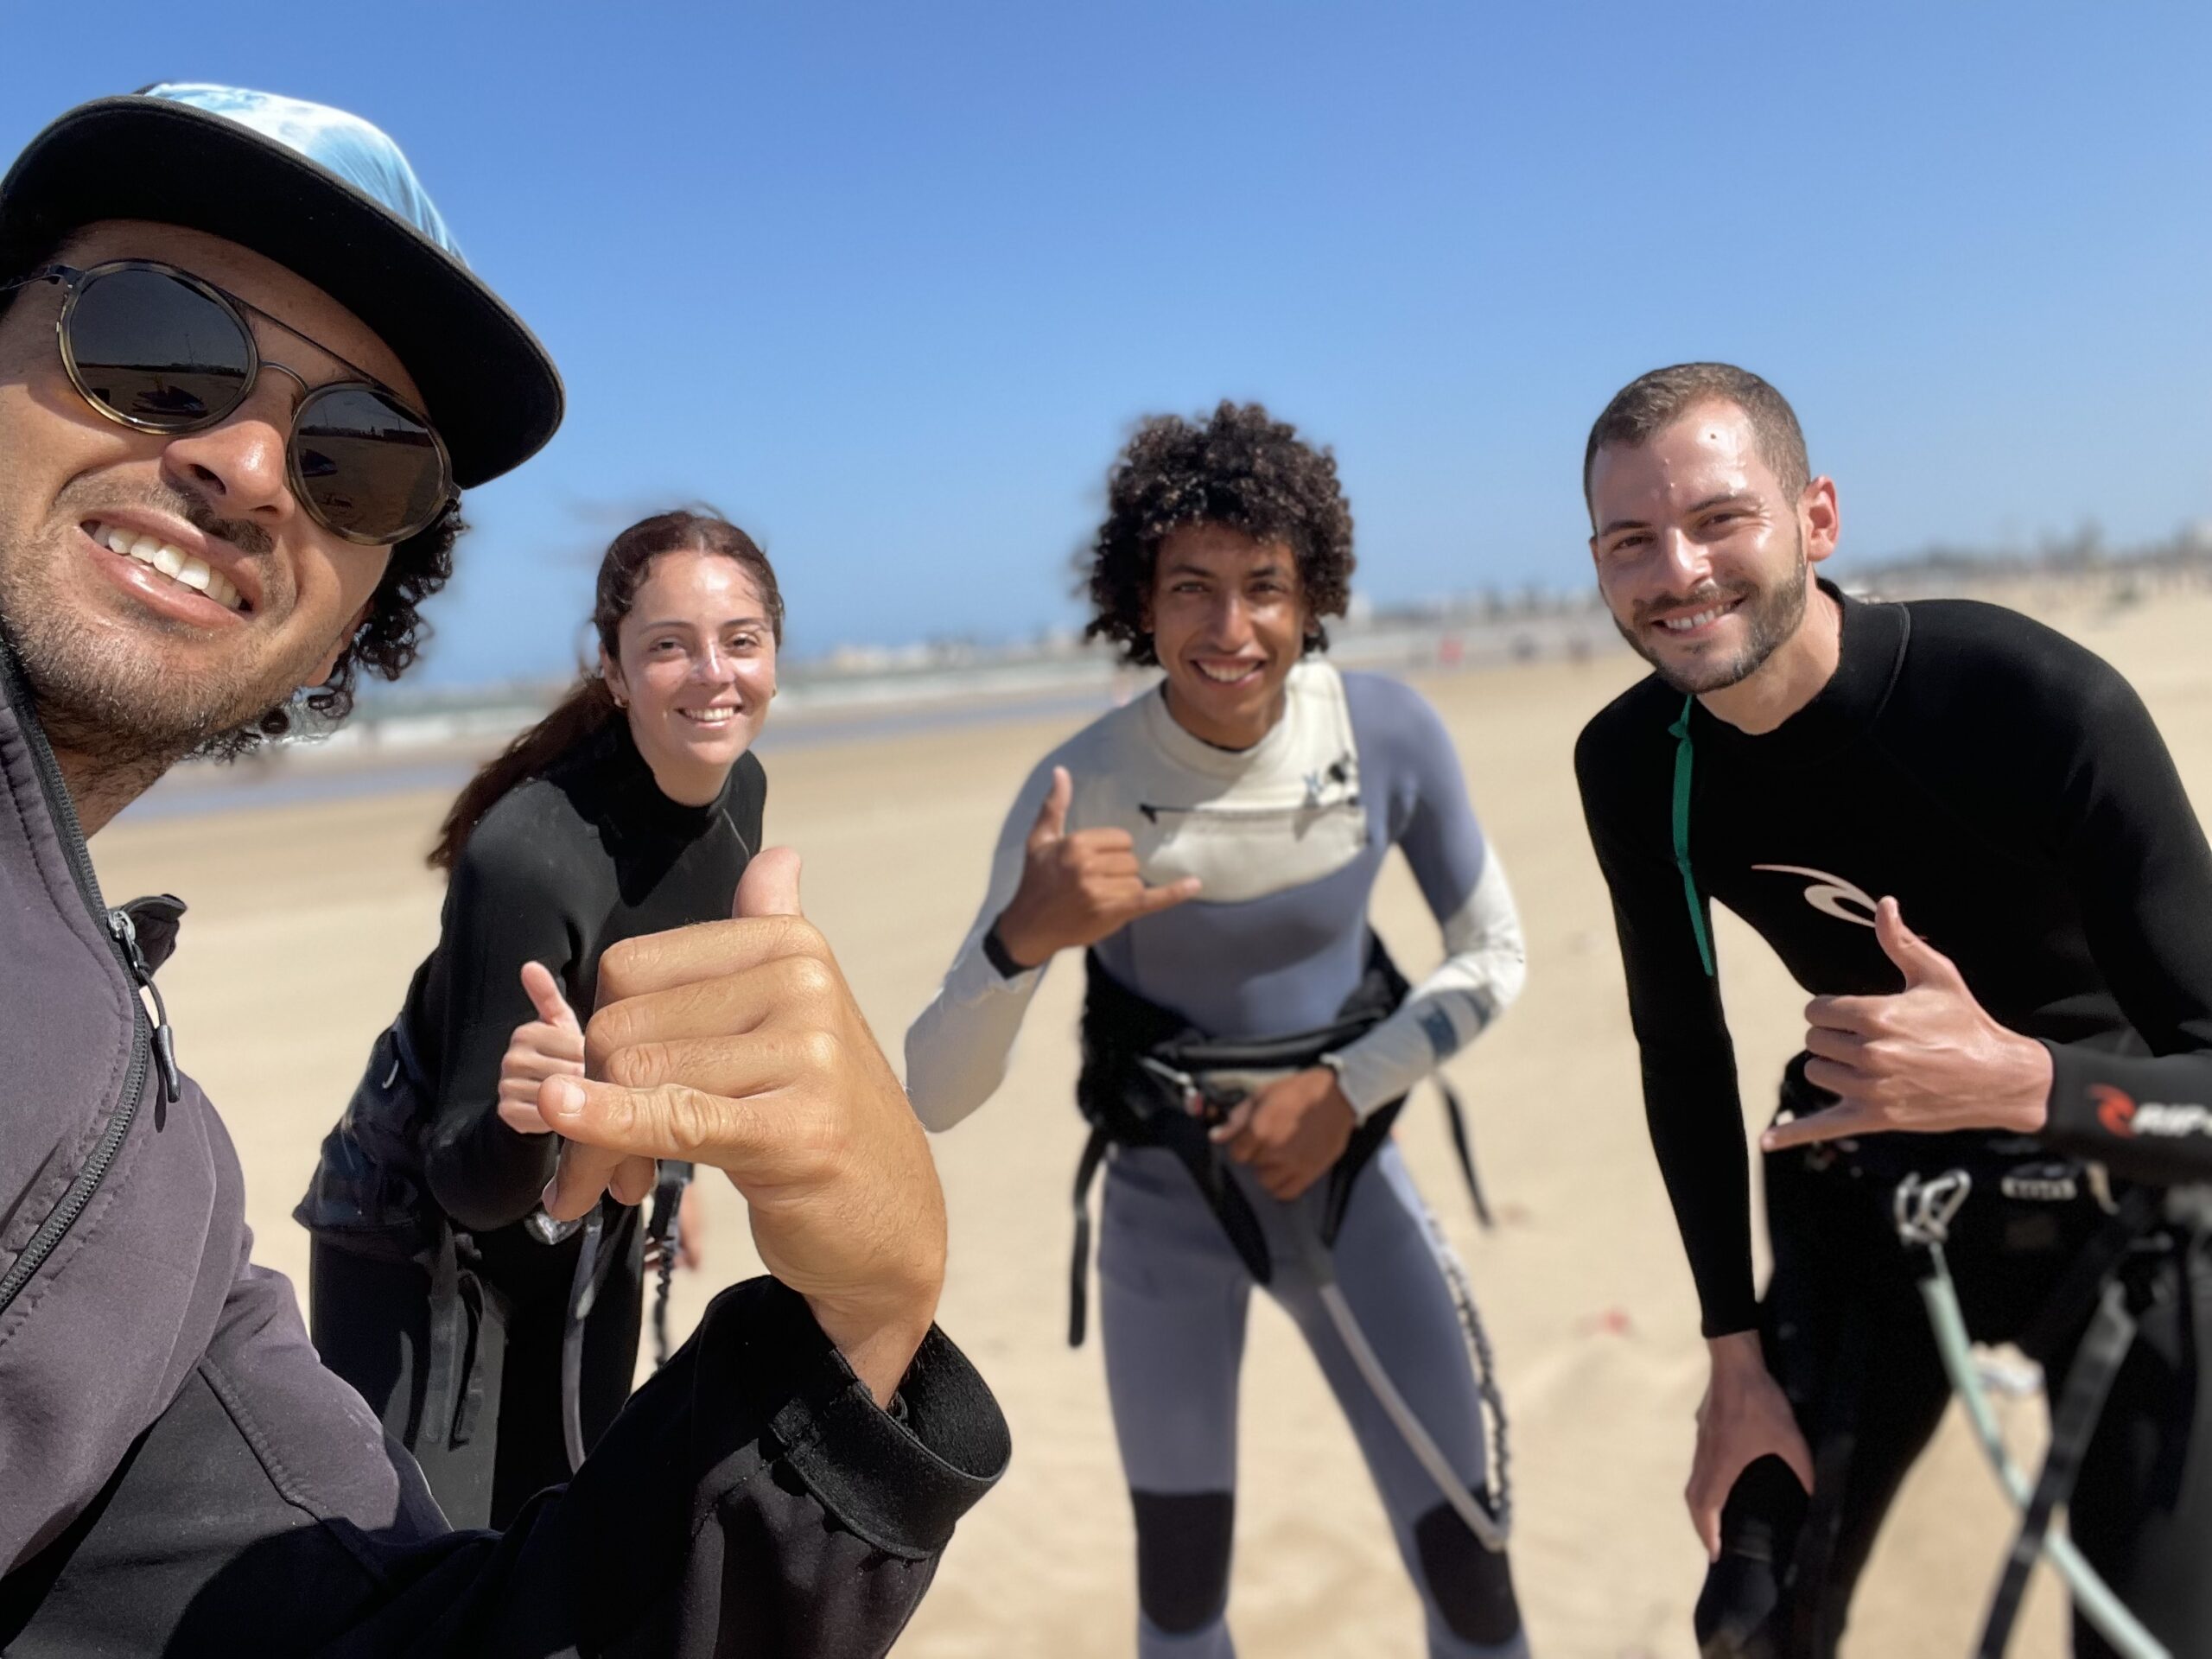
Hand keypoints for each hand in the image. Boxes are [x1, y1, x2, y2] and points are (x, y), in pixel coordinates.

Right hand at [496, 961, 585, 1134]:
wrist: (541, 1100)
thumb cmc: (560, 1055)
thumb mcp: (560, 1025)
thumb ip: (549, 996)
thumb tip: (529, 966)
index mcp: (525, 1032)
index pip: (574, 1046)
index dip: (591, 1058)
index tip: (591, 1061)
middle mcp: (510, 1058)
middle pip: (567, 1072)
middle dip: (585, 1079)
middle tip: (588, 1081)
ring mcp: (505, 1086)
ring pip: (557, 1095)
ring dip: (574, 1099)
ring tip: (578, 1095)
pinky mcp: (507, 1113)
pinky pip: (544, 1117)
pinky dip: (560, 1118)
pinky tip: (564, 1112)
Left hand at [537, 848, 946, 1403]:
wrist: (891, 1216)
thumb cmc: (821, 1114)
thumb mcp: (796, 1018)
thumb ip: (770, 935)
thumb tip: (779, 858)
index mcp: (791, 945)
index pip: (631, 969)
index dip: (598, 1035)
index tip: (604, 1093)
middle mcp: (804, 984)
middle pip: (624, 1024)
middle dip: (590, 1097)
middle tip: (603, 1163)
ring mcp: (807, 1053)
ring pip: (636, 1074)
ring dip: (594, 1147)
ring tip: (611, 1186)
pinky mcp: (795, 1128)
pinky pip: (671, 1115)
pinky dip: (606, 1122)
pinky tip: (563, 1116)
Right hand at [993, 767, 1201, 966]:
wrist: (1028, 927)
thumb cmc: (1035, 881)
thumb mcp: (1039, 840)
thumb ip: (1054, 806)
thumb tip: (1061, 772)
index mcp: (1076, 844)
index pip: (1121, 839)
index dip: (1112, 852)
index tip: (1094, 864)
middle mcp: (1088, 866)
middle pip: (1131, 861)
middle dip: (1118, 872)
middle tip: (1093, 885)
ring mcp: (1101, 891)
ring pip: (1136, 882)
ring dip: (1124, 891)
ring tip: (1099, 899)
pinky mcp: (1112, 913)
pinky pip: (1150, 899)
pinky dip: (1174, 893)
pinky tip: (1194, 884)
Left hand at [1210, 1066, 1356, 1199]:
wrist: (1336, 1096)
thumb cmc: (1297, 1091)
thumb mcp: (1263, 1095)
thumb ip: (1238, 1118)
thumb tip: (1216, 1136)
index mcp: (1260, 1129)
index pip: (1236, 1154)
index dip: (1242, 1145)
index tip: (1250, 1138)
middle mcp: (1274, 1150)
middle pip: (1252, 1166)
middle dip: (1257, 1155)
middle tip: (1269, 1142)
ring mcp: (1293, 1164)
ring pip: (1267, 1182)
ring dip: (1269, 1171)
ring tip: (1278, 1156)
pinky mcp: (1310, 1172)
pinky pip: (1287, 1192)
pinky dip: (1282, 1185)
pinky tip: (1286, 1171)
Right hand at [1688, 1332, 1814, 1559]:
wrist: (1735, 1362)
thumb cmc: (1759, 1401)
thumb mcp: (1789, 1438)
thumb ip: (1803, 1468)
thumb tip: (1818, 1495)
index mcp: (1723, 1465)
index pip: (1707, 1507)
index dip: (1708, 1533)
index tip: (1714, 1554)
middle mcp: (1706, 1456)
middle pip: (1693, 1498)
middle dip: (1700, 1525)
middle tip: (1712, 1542)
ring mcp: (1702, 1440)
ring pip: (1693, 1480)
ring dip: (1700, 1504)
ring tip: (1712, 1516)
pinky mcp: (1704, 1426)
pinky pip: (1699, 1463)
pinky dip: (1703, 1482)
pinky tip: (1719, 1476)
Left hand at [1762, 897, 2052, 1152]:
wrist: (1998, 1078)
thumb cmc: (1966, 1022)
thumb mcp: (1936, 976)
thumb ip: (1900, 942)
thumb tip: (1884, 904)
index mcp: (1877, 1016)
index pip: (1816, 1010)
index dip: (1832, 1009)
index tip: (1855, 1013)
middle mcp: (1869, 1054)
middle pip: (1813, 1040)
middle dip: (1834, 1036)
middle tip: (1870, 1038)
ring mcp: (1870, 1089)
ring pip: (1816, 1072)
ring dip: (1833, 1066)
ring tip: (1869, 1063)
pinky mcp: (1874, 1117)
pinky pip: (1822, 1126)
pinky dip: (1793, 1135)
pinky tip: (1766, 1141)